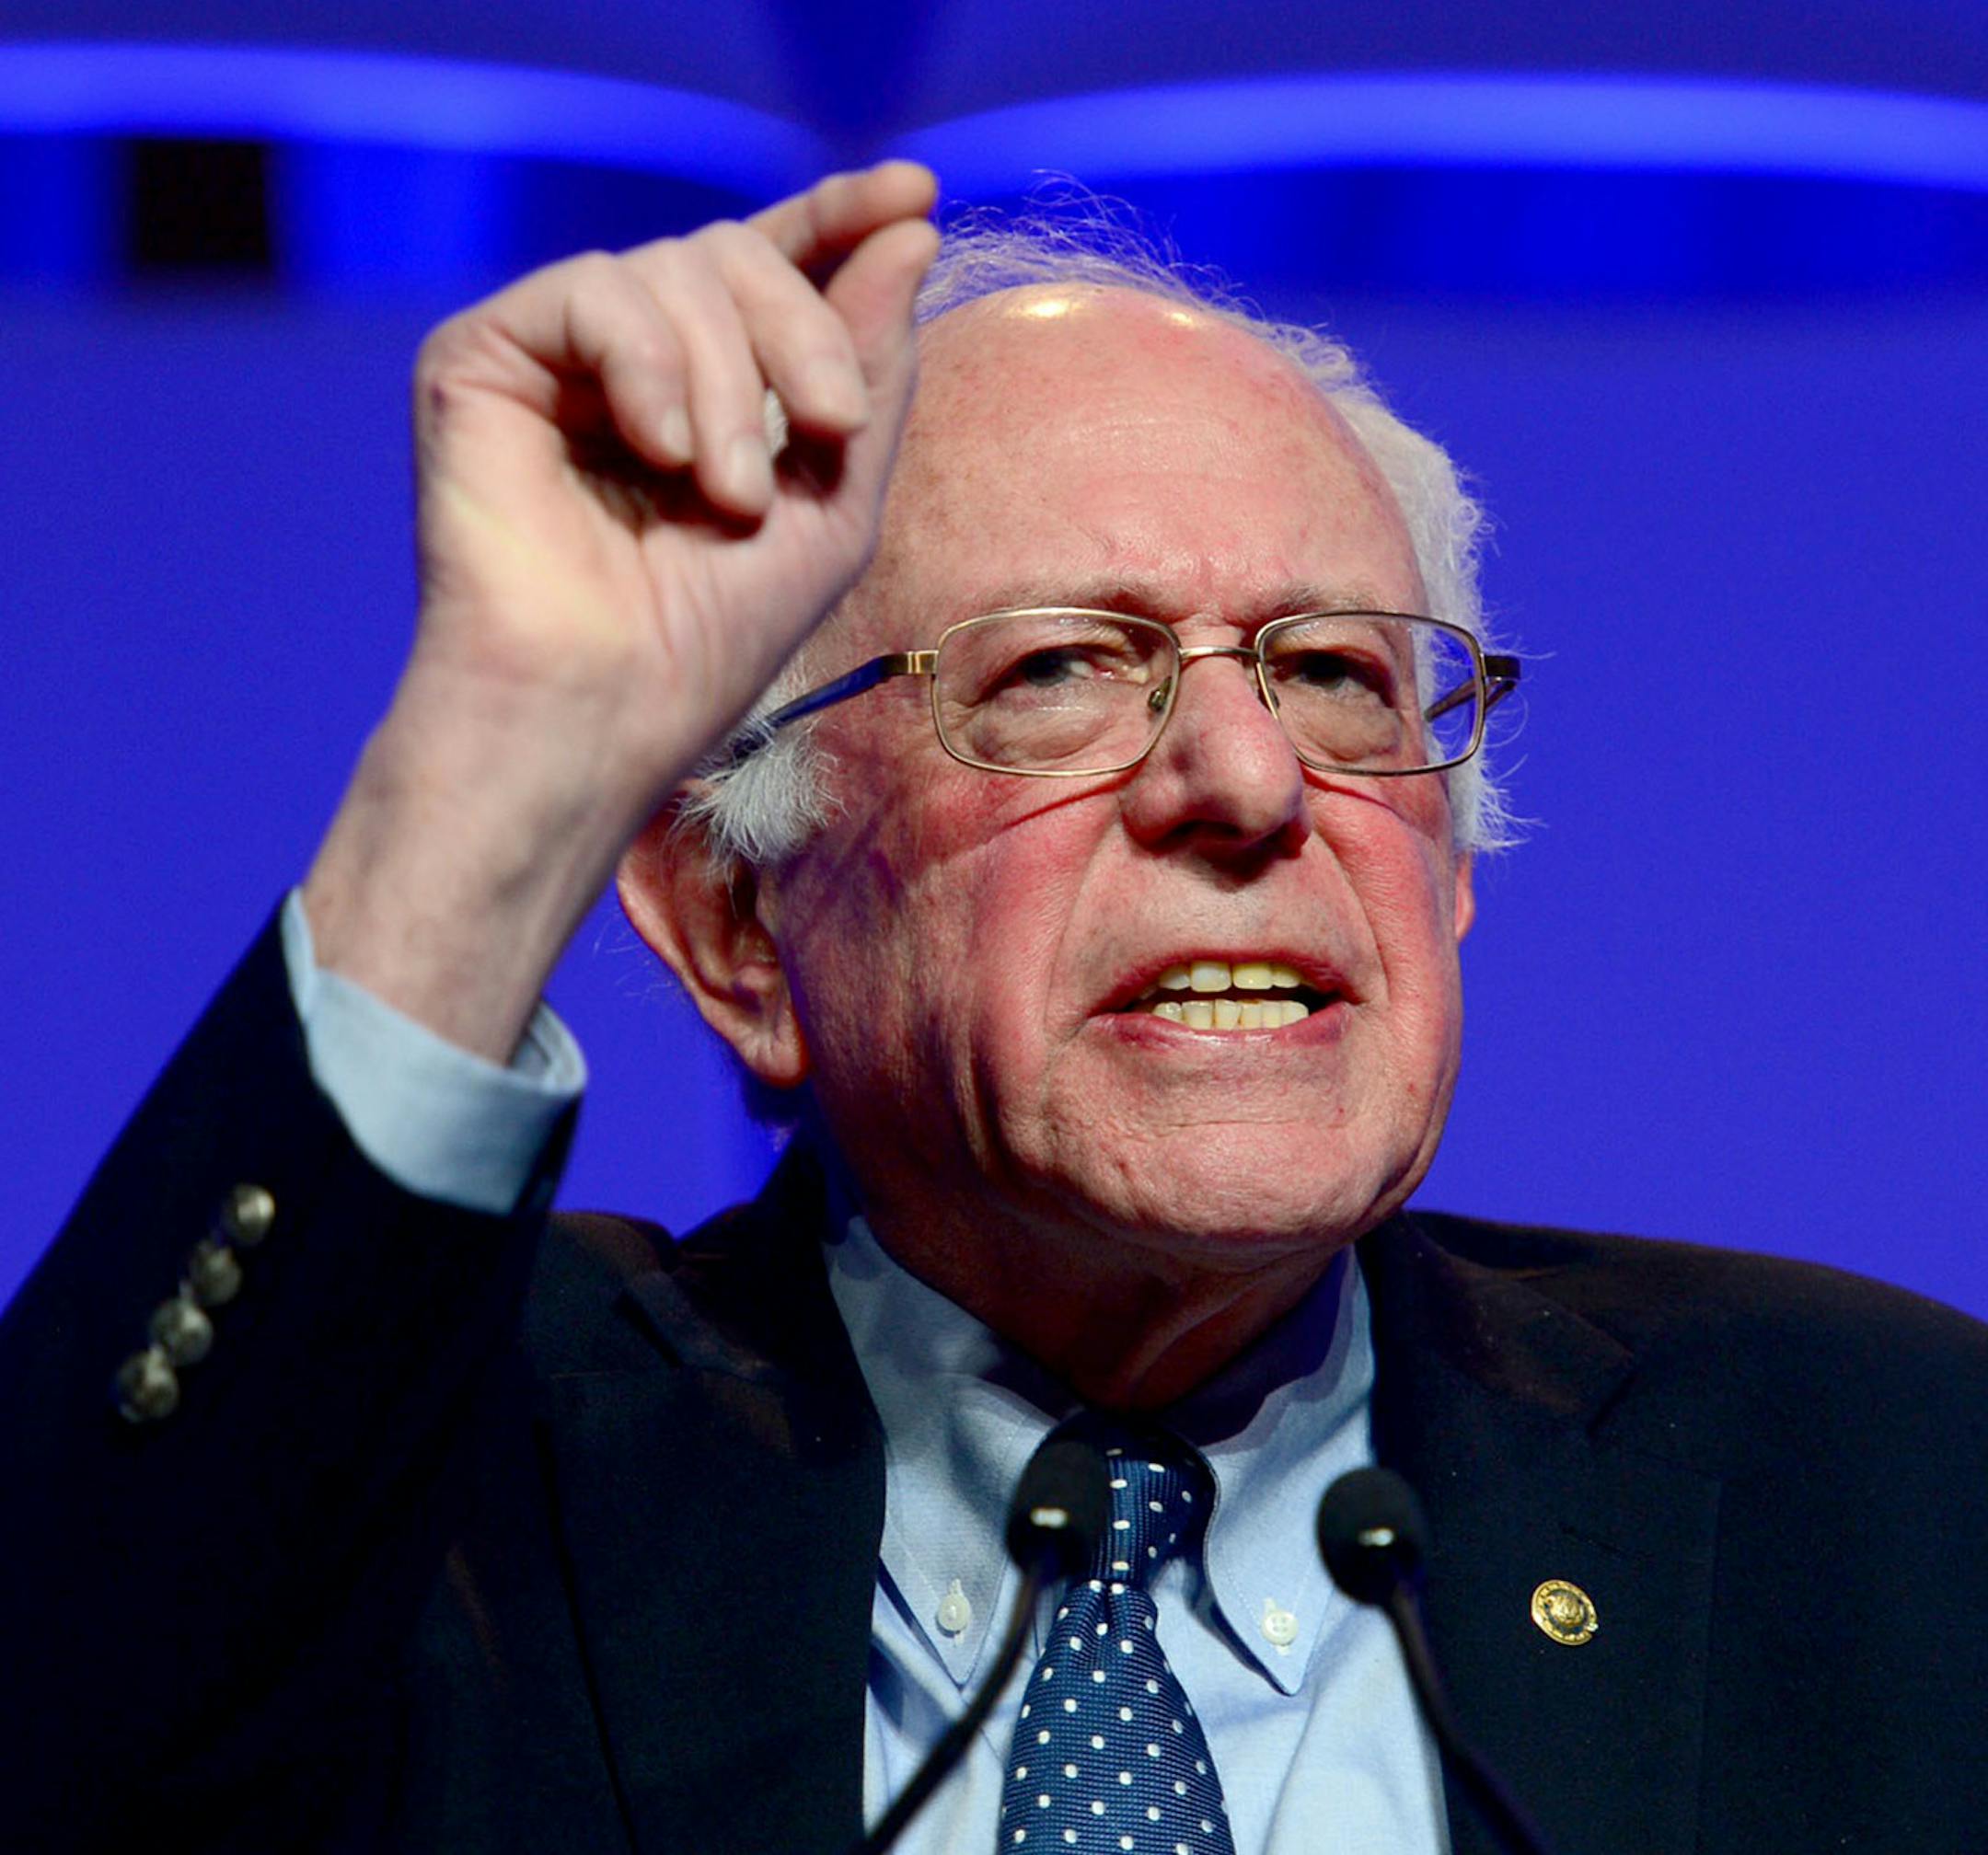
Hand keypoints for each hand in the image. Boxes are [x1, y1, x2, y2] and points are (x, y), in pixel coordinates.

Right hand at [304, 164, 939, 1058]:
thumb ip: (870, 369)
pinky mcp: (481, 357)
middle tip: (828, 431)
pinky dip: (651, 366)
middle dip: (804, 335)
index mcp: (708, 388)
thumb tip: (910, 226)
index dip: (839, 218)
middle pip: (736, 253)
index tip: (917, 190)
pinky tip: (661, 452)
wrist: (602, 713)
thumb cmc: (711, 640)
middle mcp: (630, 360)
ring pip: (675, 269)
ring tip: (729, 497)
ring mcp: (553, 355)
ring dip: (734, 385)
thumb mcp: (835, 502)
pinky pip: (595, 293)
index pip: (771, 265)